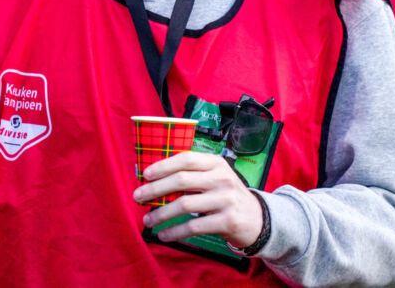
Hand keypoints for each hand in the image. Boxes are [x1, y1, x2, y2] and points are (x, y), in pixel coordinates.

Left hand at [133, 151, 262, 248]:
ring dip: (161, 214)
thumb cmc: (226, 196)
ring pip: (184, 204)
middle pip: (181, 180)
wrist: (256, 218)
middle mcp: (222, 178)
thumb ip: (192, 176)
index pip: (186, 158)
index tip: (145, 174)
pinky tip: (164, 235)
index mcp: (216, 163)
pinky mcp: (227, 220)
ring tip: (147, 220)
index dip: (163, 165)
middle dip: (155, 189)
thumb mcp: (214, 178)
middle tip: (138, 197)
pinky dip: (175, 232)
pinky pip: (194, 226)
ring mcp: (225, 199)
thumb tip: (154, 180)